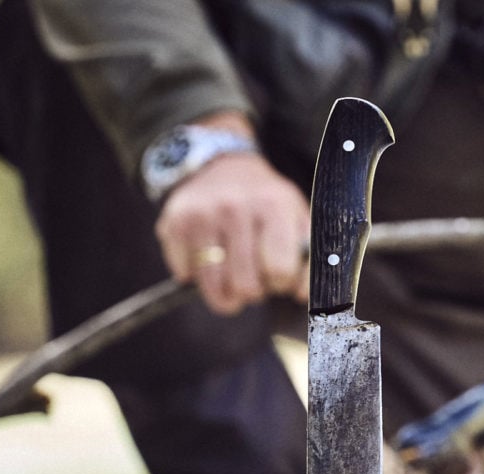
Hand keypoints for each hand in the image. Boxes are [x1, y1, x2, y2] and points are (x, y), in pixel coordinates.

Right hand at [154, 113, 309, 315]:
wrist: (225, 168)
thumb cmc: (269, 205)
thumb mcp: (299, 221)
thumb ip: (309, 260)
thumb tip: (302, 295)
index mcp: (273, 206)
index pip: (279, 271)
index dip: (281, 281)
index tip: (278, 274)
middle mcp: (234, 208)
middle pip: (245, 285)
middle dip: (253, 292)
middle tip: (254, 279)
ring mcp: (201, 215)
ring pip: (214, 286)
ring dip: (225, 294)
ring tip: (233, 281)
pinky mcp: (174, 224)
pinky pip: (186, 274)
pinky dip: (197, 277)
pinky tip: (208, 259)